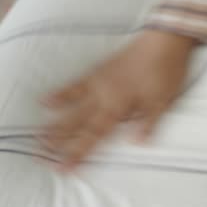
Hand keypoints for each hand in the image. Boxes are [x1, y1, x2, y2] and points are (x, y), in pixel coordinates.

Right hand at [42, 31, 197, 170]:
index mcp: (120, 106)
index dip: (79, 152)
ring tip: (40, 133)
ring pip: (72, 106)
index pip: (96, 135)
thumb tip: (137, 144)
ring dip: (57, 120)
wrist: (164, 40)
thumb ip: (149, 123)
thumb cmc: (166, 71)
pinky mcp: (100, 69)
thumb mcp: (164, 101)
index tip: (65, 167)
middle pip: (78, 122)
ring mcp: (99, 81)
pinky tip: (49, 99)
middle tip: (43, 154)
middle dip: (61, 140)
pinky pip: (76, 83)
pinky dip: (62, 93)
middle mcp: (104, 96)